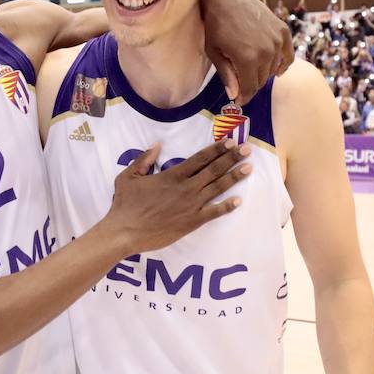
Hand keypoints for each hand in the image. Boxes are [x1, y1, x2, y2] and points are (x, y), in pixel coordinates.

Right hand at [101, 140, 249, 253]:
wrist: (125, 232)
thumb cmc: (124, 204)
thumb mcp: (128, 177)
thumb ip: (143, 160)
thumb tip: (157, 145)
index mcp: (172, 176)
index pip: (199, 159)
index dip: (216, 149)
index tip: (230, 142)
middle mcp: (186, 188)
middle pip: (214, 170)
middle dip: (232, 158)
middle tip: (247, 150)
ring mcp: (191, 205)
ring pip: (218, 188)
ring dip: (234, 177)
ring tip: (248, 168)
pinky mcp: (192, 222)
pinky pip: (214, 213)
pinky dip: (227, 206)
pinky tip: (239, 200)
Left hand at [201, 0, 295, 103]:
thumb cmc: (216, 25)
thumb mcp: (214, 52)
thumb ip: (227, 75)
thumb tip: (234, 95)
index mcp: (247, 58)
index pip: (250, 88)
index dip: (244, 97)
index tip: (239, 101)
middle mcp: (266, 51)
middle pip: (262, 80)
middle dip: (250, 85)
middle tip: (241, 83)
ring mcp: (277, 41)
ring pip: (274, 70)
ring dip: (263, 73)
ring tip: (251, 69)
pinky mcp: (283, 31)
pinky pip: (288, 56)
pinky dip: (282, 64)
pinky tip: (276, 68)